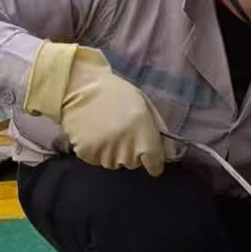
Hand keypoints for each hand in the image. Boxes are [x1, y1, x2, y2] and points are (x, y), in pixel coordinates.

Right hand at [26, 43, 173, 175]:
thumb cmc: (116, 94)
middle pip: (134, 163)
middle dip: (133, 152)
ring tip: (107, 129)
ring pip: (115, 163)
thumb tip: (171, 154)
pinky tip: (94, 133)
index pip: (155, 164)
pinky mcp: (87, 155)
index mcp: (143, 134)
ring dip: (114, 152)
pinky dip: (98, 150)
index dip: (154, 162)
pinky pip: (98, 159)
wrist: (79, 87)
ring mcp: (105, 153)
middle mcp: (125, 148)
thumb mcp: (145, 106)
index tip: (151, 158)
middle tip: (122, 130)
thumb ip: (160, 131)